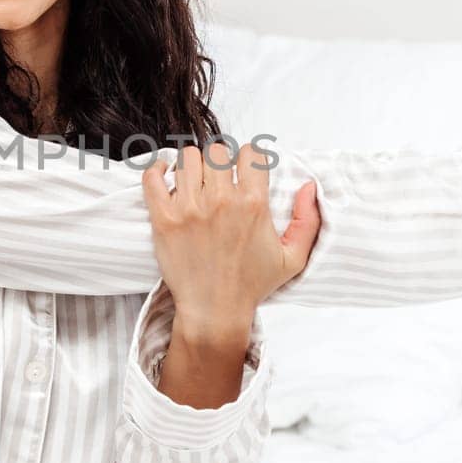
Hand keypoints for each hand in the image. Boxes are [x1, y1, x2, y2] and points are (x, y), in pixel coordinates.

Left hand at [140, 140, 320, 350]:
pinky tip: (166, 177)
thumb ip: (308, 221)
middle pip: (217, 151)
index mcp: (253, 204)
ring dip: (192, 166)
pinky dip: (157, 171)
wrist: (215, 311)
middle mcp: (221, 202)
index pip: (250, 153)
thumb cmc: (251, 285)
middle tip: (218, 178)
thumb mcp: (293, 258)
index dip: (248, 158)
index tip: (243, 171)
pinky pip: (153, 178)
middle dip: (219, 161)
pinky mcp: (163, 219)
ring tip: (195, 182)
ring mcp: (189, 209)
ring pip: (187, 158)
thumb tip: (308, 186)